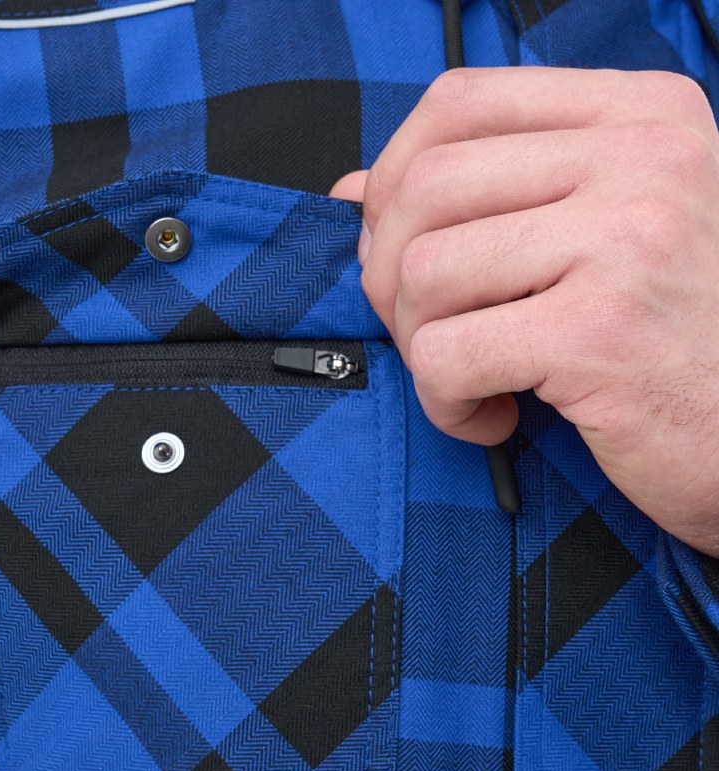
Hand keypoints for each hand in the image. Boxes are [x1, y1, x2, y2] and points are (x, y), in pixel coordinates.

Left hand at [331, 67, 718, 556]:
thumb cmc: (668, 338)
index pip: (460, 102)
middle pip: (425, 187)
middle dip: (389, 275)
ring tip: (472, 379)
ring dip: (420, 345)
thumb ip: (485, 197)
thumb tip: (351, 187)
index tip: (400, 247)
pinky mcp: (599, 332)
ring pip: (424, 271)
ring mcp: (625, 240)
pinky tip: (493, 417)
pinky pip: (446, 356)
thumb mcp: (593, 237)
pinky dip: (444, 403)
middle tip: (428, 332)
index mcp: (641, 115)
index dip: (394, 178)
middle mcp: (642, 159)